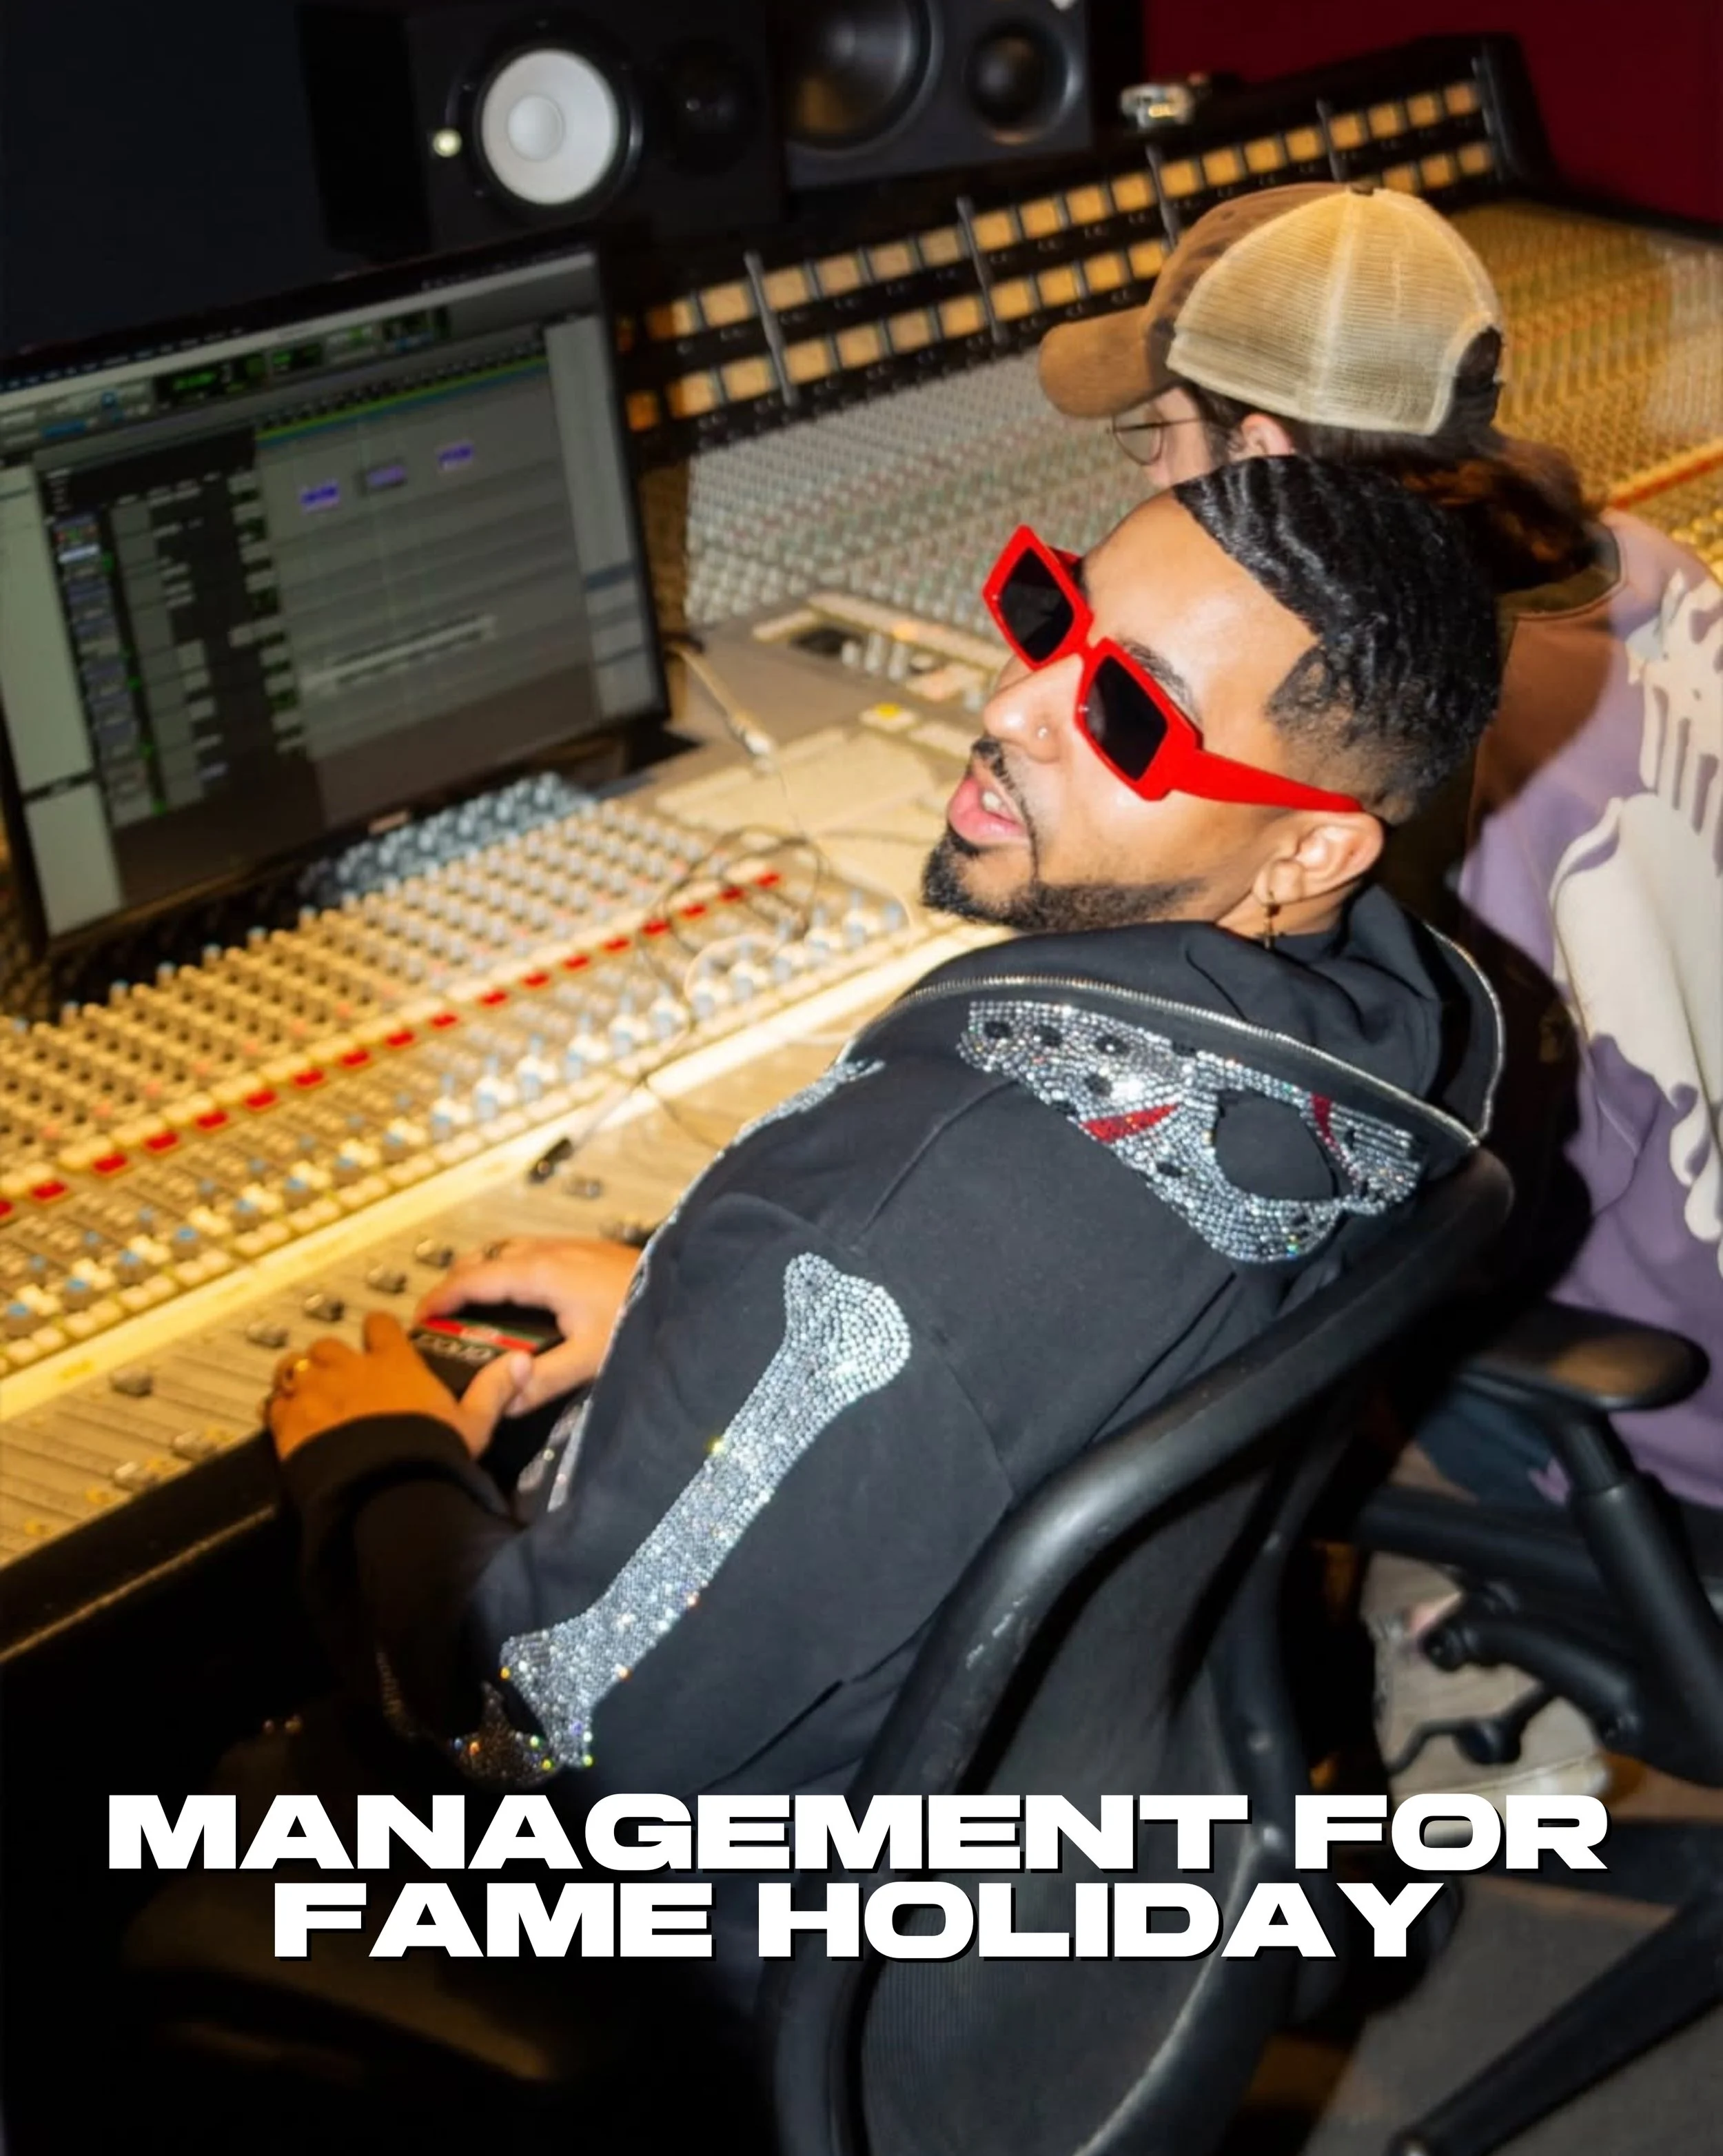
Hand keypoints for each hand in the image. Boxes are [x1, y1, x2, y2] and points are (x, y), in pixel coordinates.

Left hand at [266, 1311, 506, 1463]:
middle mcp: (352, 1370)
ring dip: (300, 1375)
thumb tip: (520, 1362)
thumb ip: (494, 1389)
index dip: (378, 1330)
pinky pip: (274, 1404)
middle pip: (331, 1345)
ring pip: (296, 1366)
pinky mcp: (291, 1424)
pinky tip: (284, 1418)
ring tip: (305, 1389)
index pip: (380, 1326)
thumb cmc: (433, 1454)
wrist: (387, 1489)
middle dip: (333, 1356)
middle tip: (340, 1373)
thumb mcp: (474, 1425)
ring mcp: (317, 1394)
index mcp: (396, 1363)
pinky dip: (278, 1408)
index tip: (379, 1336)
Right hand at [414, 1235, 641, 1417]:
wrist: (687, 1289)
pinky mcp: (583, 1250)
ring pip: (506, 1253)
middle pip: (483, 1260)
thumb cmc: (638, 1317)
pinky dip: (508, 1272)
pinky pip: (529, 1253)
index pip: (471, 1280)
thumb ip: (540, 1382)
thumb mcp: (587, 1360)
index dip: (439, 1299)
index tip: (418, 1321)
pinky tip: (521, 1302)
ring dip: (483, 1276)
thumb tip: (500, 1401)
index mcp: (538, 1272)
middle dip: (456, 1286)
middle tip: (443, 1322)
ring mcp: (566, 1245)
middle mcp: (546, 1250)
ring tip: (474, 1312)